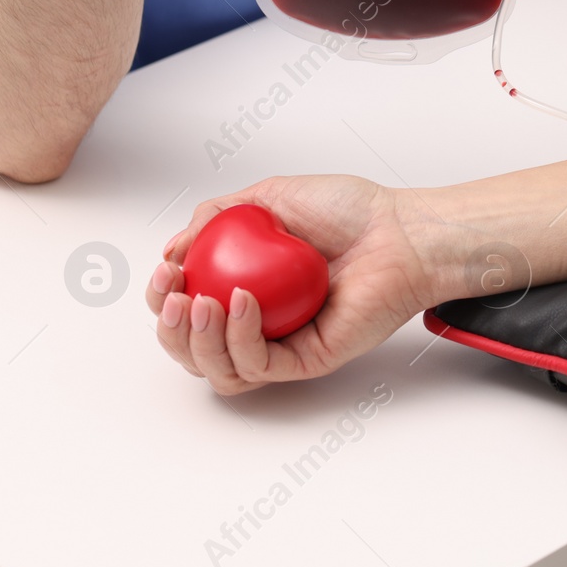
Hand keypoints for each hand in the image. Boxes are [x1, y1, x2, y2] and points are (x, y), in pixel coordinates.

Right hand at [149, 175, 442, 394]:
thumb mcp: (269, 198)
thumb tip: (174, 249)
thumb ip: (217, 217)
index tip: (166, 270)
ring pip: (221, 368)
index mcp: (247, 288)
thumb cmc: (352, 213)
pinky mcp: (309, 359)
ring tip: (200, 302)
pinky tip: (240, 302)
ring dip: (196, 341)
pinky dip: (240, 338)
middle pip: (195, 349)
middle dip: (170, 329)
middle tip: (175, 296)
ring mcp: (285, 344)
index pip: (189, 310)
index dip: (164, 299)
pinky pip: (261, 364)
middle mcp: (262, 322)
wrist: (402, 231)